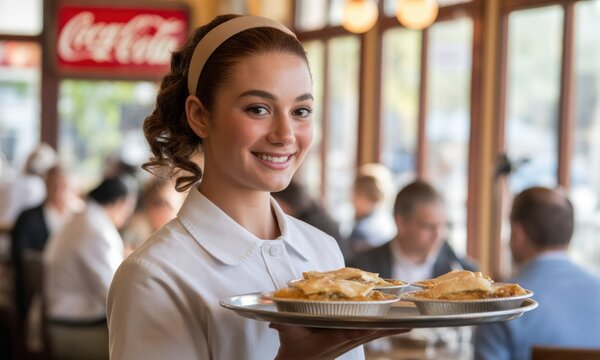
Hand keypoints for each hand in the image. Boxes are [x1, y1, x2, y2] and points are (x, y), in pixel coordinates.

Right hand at [270, 323, 409, 359]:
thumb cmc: (293, 346)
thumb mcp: (287, 333)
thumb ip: (282, 324)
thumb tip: (274, 318)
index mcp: (329, 338)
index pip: (347, 333)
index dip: (360, 330)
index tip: (372, 327)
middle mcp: (344, 340)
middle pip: (369, 332)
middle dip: (386, 327)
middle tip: (407, 321)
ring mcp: (350, 340)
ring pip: (374, 333)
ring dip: (391, 328)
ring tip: (410, 322)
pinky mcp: (352, 339)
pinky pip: (372, 332)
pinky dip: (386, 327)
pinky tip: (400, 325)